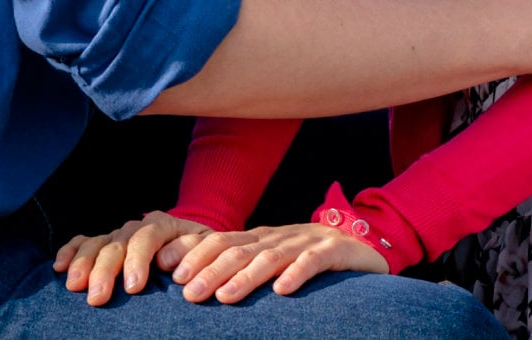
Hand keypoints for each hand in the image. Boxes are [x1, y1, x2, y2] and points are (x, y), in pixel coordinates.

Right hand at [52, 210, 210, 305]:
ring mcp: (119, 235)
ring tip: (73, 285)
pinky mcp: (105, 244)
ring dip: (83, 263)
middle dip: (104, 269)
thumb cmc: (201, 254)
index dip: (138, 260)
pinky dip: (70, 251)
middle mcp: (137, 226)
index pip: (147, 236)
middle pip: (117, 243)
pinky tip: (58, 266)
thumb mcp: (206, 249)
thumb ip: (190, 250)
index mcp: (164, 224)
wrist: (194, 247)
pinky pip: (83, 242)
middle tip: (97, 297)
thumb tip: (165, 260)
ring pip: (97, 243)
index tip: (133, 287)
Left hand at [169, 221, 388, 302]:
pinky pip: (313, 262)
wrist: (364, 246)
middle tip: (188, 292)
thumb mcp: (271, 258)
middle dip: (210, 270)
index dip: (193, 253)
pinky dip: (297, 274)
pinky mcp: (335, 251)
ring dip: (246, 277)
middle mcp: (278, 236)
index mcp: (260, 237)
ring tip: (225, 297)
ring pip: (270, 257)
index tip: (168, 271)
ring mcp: (306, 241)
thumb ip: (241, 265)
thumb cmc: (309, 259)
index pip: (220, 241)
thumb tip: (195, 285)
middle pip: (239, 250)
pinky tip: (282, 291)